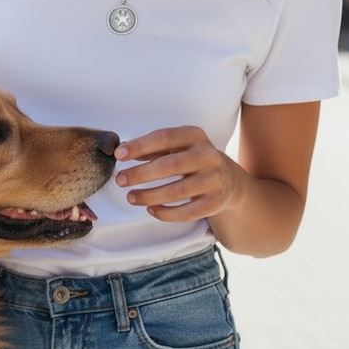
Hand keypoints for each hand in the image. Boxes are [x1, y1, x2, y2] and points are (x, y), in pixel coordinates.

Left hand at [114, 126, 242, 222]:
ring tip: (130, 197)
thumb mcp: (176, 146)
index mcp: (195, 135)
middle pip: (169, 165)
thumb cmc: (191, 159)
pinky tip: (150, 210)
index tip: (118, 155)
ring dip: (149, 196)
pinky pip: (188, 212)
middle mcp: (208, 155)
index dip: (140, 146)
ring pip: (177, 191)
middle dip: (141, 174)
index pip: (164, 137)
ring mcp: (214, 179)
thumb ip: (151, 148)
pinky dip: (166, 213)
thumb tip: (121, 152)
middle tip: (120, 180)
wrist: (229, 180)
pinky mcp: (216, 202)